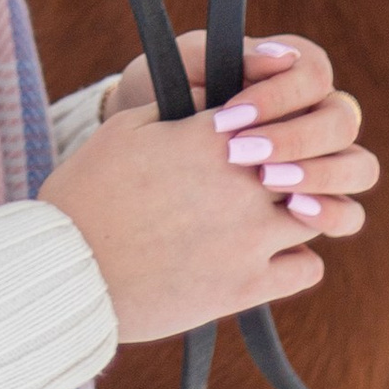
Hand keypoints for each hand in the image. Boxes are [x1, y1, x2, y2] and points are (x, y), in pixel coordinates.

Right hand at [43, 33, 376, 346]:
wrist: (68, 270)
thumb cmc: (87, 193)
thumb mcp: (127, 128)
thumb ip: (183, 109)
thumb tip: (221, 103)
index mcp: (212, 136)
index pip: (279, 111)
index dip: (274, 121)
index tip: (261, 132)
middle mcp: (241, 182)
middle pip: (310, 160)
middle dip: (297, 164)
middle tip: (275, 174)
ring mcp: (250, 237)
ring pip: (320, 213)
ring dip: (301, 211)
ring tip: (274, 215)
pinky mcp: (247, 286)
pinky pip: (309, 267)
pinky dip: (296, 261)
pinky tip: (269, 256)